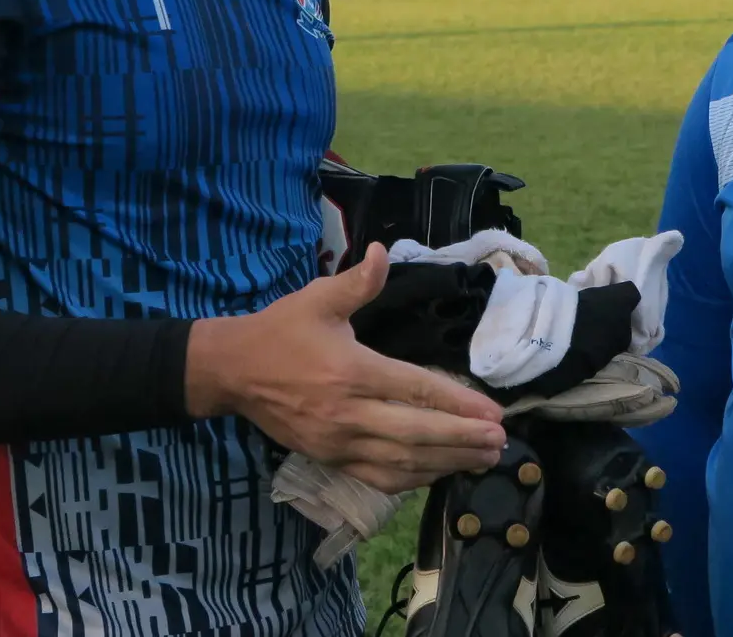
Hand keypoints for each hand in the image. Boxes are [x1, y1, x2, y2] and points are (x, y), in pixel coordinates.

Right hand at [185, 243, 505, 493]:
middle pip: (416, 435)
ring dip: (446, 464)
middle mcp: (347, 413)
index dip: (458, 404)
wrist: (232, 371)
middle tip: (499, 442)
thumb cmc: (280, 331)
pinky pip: (378, 477)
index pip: (415, 392)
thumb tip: (381, 252)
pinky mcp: (329, 459)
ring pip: (401, 463)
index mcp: (351, 371)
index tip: (493, 413)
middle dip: (462, 441)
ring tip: (482, 460)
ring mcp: (337, 443)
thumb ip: (357, 282)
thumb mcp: (317, 298)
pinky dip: (413, 479)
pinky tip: (439, 472)